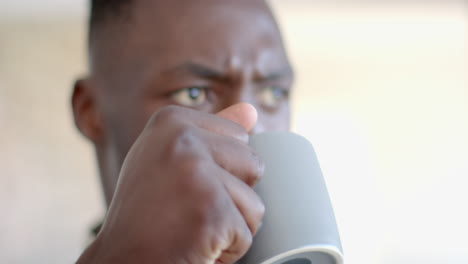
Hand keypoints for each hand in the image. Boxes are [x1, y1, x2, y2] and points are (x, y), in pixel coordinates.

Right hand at [77, 103, 264, 263]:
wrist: (124, 261)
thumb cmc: (147, 213)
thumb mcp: (170, 160)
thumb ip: (211, 132)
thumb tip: (251, 109)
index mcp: (172, 121)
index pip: (240, 137)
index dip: (221, 171)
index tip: (183, 185)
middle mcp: (182, 139)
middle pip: (254, 164)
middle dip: (231, 196)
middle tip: (189, 209)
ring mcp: (196, 173)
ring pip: (255, 202)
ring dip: (231, 225)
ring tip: (192, 227)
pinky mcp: (212, 210)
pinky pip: (247, 233)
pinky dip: (227, 249)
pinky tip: (194, 245)